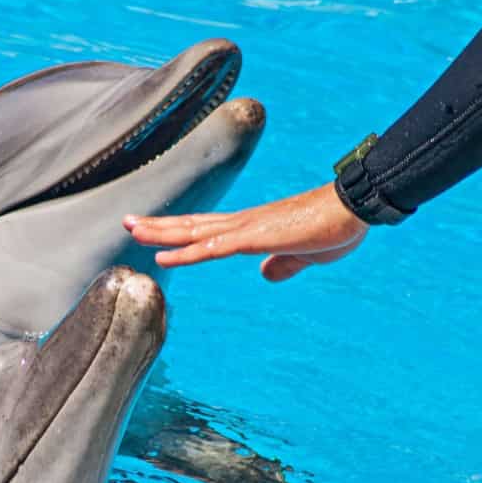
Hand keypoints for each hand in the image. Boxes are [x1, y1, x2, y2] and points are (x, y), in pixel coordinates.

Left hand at [123, 183, 368, 282]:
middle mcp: (243, 223)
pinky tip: (163, 256)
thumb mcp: (305, 254)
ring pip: (196, 232)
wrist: (355, 208)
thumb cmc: (335, 227)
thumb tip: (266, 274)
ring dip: (162, 233)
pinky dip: (185, 253)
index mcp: (253, 227)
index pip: (208, 228)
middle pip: (193, 224)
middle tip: (126, 221)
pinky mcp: (257, 237)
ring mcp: (248, 228)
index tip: (154, 229)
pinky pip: (213, 248)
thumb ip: (284, 264)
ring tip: (132, 231)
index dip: (179, 229)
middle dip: (159, 224)